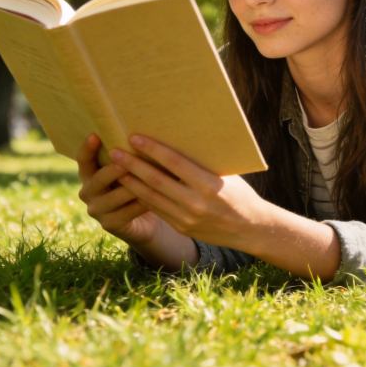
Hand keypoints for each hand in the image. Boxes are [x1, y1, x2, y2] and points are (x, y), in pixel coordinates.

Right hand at [76, 134, 159, 246]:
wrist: (145, 219)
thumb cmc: (138, 185)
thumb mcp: (131, 170)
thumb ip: (130, 156)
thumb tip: (143, 136)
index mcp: (90, 174)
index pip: (84, 161)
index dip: (87, 149)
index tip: (95, 135)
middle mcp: (88, 192)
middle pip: (97, 180)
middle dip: (112, 171)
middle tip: (125, 163)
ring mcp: (97, 210)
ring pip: (113, 197)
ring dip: (131, 188)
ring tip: (147, 180)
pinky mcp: (109, 225)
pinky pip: (126, 213)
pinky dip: (140, 205)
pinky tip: (154, 199)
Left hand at [108, 135, 266, 247]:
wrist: (250, 228)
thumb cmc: (239, 193)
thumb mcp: (226, 175)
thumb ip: (202, 164)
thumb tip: (179, 141)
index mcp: (209, 185)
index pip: (174, 163)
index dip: (153, 150)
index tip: (135, 138)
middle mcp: (196, 202)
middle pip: (157, 180)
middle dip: (133, 164)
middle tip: (115, 151)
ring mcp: (186, 217)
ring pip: (151, 197)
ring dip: (131, 181)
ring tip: (116, 168)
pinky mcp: (181, 226)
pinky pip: (157, 209)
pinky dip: (142, 196)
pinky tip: (130, 186)